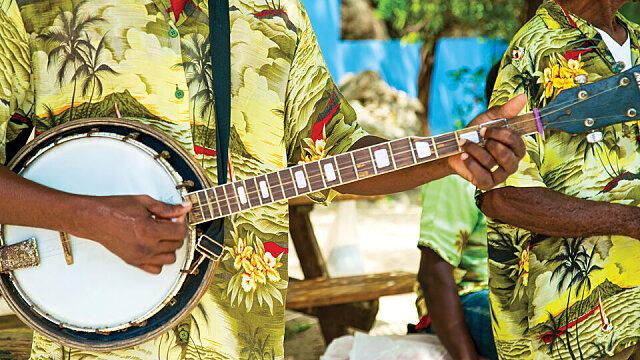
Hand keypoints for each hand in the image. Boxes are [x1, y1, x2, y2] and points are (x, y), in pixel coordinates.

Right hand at [71, 195, 191, 273]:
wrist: (94, 219)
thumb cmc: (114, 208)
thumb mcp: (144, 202)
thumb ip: (167, 207)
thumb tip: (185, 207)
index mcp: (149, 231)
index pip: (180, 233)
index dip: (181, 222)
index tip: (177, 216)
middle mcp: (146, 247)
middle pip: (177, 245)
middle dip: (176, 232)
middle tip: (167, 223)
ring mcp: (140, 257)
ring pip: (170, 259)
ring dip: (170, 247)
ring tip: (161, 235)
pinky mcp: (134, 262)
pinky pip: (156, 269)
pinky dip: (159, 259)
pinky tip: (154, 246)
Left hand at [448, 94, 526, 189]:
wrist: (455, 148)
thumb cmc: (476, 133)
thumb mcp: (489, 119)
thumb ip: (506, 110)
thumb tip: (523, 97)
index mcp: (516, 148)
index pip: (515, 141)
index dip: (498, 134)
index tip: (483, 129)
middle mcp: (512, 163)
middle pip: (504, 154)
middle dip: (486, 143)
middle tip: (476, 138)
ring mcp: (501, 175)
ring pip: (491, 163)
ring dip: (473, 150)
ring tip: (464, 145)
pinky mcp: (487, 184)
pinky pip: (482, 175)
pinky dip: (470, 163)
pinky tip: (464, 156)